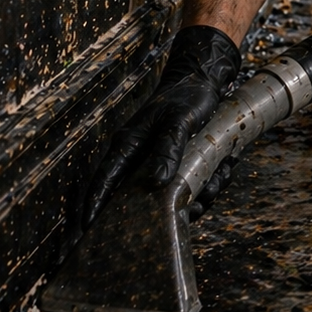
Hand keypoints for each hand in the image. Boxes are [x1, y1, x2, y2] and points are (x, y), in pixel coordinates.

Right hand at [82, 25, 240, 226]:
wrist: (205, 79)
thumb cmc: (187, 95)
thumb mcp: (178, 120)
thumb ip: (167, 148)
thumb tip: (156, 183)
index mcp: (128, 145)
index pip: (103, 181)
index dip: (93, 207)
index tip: (88, 232)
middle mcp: (139, 158)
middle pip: (138, 199)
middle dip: (161, 212)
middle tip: (183, 219)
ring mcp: (159, 162)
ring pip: (169, 195)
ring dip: (194, 198)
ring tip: (212, 189)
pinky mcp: (179, 163)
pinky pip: (190, 185)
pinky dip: (208, 183)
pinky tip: (224, 171)